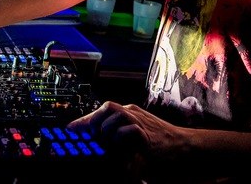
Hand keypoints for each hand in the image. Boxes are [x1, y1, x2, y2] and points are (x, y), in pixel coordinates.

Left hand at [68, 101, 184, 162]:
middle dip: (95, 122)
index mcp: (128, 113)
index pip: (103, 109)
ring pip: (118, 114)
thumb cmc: (157, 143)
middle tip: (91, 137)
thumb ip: (117, 138)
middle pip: (108, 107)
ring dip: (108, 130)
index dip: (85, 119)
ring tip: (108, 142)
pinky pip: (132, 129)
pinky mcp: (149, 135)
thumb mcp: (133, 138)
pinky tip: (122, 144)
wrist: (181, 145)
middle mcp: (133, 113)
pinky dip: (123, 137)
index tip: (69, 129)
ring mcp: (142, 121)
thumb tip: (96, 145)